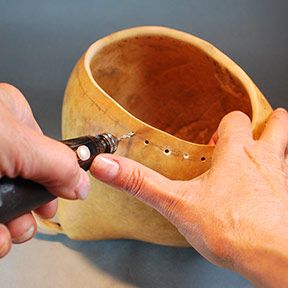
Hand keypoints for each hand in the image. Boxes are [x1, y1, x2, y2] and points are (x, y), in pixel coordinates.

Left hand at [0, 83, 89, 257]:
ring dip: (12, 226)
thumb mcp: (18, 146)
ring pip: (6, 200)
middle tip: (32, 222)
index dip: (56, 178)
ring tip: (8, 236)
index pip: (47, 152)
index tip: (59, 199)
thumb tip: (83, 184)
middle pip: (27, 179)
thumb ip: (59, 164)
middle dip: (32, 208)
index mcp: (12, 118)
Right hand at [91, 109, 287, 286]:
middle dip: (268, 123)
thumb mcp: (176, 203)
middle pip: (276, 125)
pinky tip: (273, 190)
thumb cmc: (233, 230)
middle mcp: (265, 160)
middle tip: (257, 126)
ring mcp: (282, 179)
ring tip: (269, 147)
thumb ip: (141, 183)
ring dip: (279, 145)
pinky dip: (282, 177)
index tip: (215, 136)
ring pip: (287, 149)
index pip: (235, 120)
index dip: (226, 124)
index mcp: (237, 154)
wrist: (277, 260)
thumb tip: (107, 165)